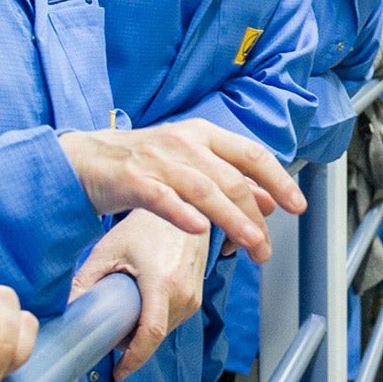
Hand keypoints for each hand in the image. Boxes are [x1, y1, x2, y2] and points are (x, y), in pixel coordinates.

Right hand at [58, 119, 303, 259]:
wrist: (85, 158)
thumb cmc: (142, 163)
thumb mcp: (190, 163)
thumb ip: (228, 178)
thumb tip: (269, 201)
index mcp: (203, 134)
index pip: (251, 154)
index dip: (278, 180)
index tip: (297, 206)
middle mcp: (184, 142)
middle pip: (231, 179)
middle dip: (255, 216)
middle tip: (265, 247)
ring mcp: (158, 160)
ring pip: (203, 190)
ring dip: (231, 220)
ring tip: (250, 244)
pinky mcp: (132, 179)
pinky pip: (162, 198)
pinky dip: (183, 213)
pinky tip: (199, 229)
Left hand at [70, 209, 211, 377]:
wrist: (184, 209)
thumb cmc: (145, 226)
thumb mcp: (108, 250)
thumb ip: (85, 282)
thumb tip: (68, 312)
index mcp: (162, 283)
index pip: (150, 335)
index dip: (134, 359)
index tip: (118, 373)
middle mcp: (183, 294)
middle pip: (153, 337)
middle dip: (130, 342)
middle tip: (109, 328)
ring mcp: (193, 297)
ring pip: (163, 331)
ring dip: (142, 331)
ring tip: (125, 307)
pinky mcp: (196, 299)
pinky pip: (172, 321)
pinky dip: (154, 320)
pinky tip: (141, 301)